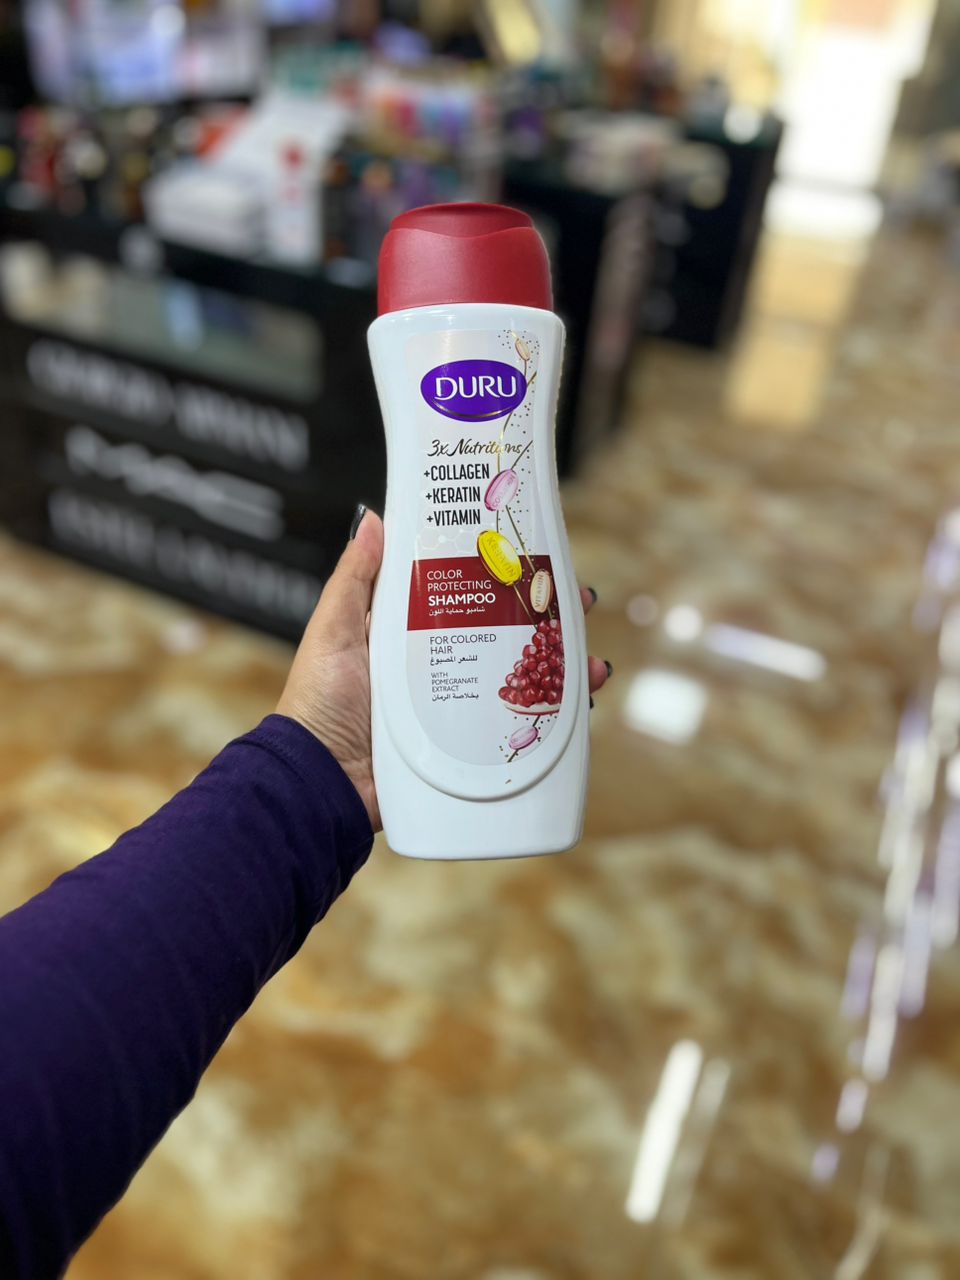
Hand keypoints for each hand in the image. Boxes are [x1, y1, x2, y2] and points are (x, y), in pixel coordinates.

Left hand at [277, 506, 612, 831]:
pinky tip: (577, 712)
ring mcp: (457, 711)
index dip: (503, 578)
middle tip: (579, 602)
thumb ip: (354, 580)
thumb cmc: (317, 705)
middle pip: (506, 637)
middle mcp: (440, 670)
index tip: (536, 557)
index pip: (467, 596)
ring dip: (562, 671)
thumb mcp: (333, 631)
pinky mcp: (466, 750)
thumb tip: (374, 521)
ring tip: (590, 663)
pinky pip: (515, 732)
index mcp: (410, 637)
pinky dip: (551, 722)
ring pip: (521, 683)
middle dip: (548, 620)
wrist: (319, 778)